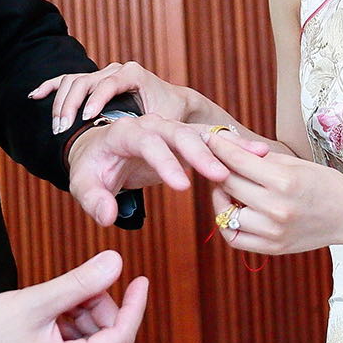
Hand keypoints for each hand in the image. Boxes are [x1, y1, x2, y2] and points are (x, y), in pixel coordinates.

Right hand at [0, 250, 147, 342]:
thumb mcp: (37, 301)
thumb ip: (80, 282)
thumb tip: (115, 263)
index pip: (121, 336)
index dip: (134, 305)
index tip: (140, 279)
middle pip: (105, 333)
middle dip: (94, 303)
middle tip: (73, 284)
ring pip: (89, 334)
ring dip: (79, 309)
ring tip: (51, 299)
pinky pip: (73, 341)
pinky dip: (67, 319)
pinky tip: (46, 310)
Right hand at [32, 61, 194, 131]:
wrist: (174, 103)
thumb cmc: (171, 113)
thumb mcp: (167, 121)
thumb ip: (158, 130)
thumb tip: (146, 144)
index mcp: (133, 75)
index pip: (110, 82)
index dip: (97, 99)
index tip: (87, 117)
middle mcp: (117, 70)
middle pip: (86, 80)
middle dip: (72, 104)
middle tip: (63, 128)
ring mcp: (103, 74)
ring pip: (74, 81)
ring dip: (61, 101)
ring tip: (57, 126)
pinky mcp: (95, 82)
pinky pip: (68, 81)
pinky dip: (51, 87)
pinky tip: (34, 96)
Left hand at [66, 113, 268, 227]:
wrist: (102, 153)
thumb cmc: (93, 169)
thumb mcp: (84, 185)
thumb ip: (94, 200)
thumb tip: (109, 217)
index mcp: (125, 132)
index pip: (147, 142)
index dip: (165, 163)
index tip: (182, 187)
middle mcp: (151, 124)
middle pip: (179, 133)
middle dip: (201, 153)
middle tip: (220, 175)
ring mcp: (170, 129)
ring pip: (201, 132)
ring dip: (227, 145)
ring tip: (256, 155)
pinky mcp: (185, 138)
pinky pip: (211, 139)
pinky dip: (233, 146)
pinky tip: (258, 153)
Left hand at [208, 135, 342, 255]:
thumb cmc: (325, 184)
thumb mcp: (296, 163)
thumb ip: (261, 157)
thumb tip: (227, 145)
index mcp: (285, 181)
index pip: (237, 161)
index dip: (220, 147)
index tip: (211, 139)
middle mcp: (277, 208)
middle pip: (228, 184)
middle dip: (218, 168)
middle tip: (217, 161)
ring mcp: (273, 231)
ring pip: (226, 212)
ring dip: (222, 197)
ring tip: (229, 188)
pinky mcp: (272, 248)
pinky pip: (234, 238)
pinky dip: (228, 224)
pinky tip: (235, 210)